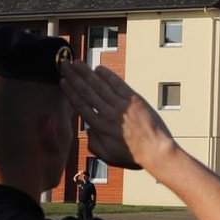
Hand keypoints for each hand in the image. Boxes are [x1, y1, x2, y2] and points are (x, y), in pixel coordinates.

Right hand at [60, 61, 177, 170]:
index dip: (70, 92)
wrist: (156, 150)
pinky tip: (99, 68)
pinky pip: (118, 84)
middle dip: (74, 76)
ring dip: (87, 72)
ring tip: (77, 63)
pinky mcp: (134, 100)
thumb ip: (94, 143)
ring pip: (100, 85)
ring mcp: (121, 105)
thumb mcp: (108, 155)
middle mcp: (108, 113)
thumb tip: (88, 130)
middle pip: (86, 91)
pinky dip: (108, 75)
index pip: (80, 105)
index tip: (62, 81)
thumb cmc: (133, 156)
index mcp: (100, 127)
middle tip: (65, 65)